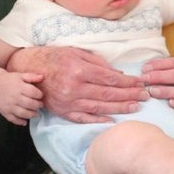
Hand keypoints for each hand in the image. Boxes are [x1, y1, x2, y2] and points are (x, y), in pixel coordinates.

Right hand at [0, 71, 44, 124]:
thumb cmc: (9, 80)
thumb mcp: (20, 76)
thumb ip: (31, 77)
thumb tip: (42, 77)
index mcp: (19, 87)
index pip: (33, 92)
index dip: (39, 95)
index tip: (40, 96)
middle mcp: (14, 97)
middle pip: (29, 104)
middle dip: (37, 105)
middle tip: (40, 105)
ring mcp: (9, 106)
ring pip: (23, 113)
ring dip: (31, 115)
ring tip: (35, 113)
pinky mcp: (5, 112)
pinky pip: (13, 119)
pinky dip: (20, 122)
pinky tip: (25, 121)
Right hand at [14, 45, 146, 122]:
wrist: (29, 69)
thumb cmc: (55, 57)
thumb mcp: (77, 53)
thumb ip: (98, 64)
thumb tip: (119, 75)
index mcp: (79, 70)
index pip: (110, 79)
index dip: (128, 83)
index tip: (141, 84)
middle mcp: (75, 87)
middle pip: (108, 94)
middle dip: (129, 96)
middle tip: (145, 97)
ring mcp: (68, 101)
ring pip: (99, 107)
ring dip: (119, 108)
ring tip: (135, 107)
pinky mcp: (63, 111)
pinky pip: (83, 118)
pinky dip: (98, 120)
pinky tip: (112, 121)